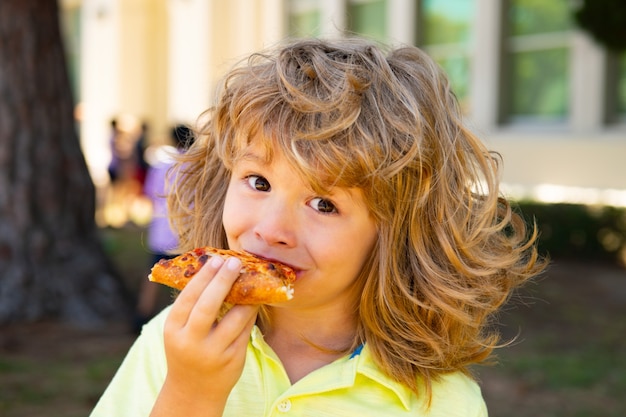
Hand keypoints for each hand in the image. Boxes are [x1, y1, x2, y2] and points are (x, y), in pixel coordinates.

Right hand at [150, 256, 258, 416]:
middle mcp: (191, 342)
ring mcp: (213, 352)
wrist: (193, 390)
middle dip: (223, 281)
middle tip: (234, 262)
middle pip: (208, 306)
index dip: (203, 277)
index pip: (188, 298)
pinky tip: (255, 299)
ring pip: (235, 318)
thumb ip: (192, 306)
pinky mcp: (233, 360)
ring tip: (250, 278)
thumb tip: (213, 269)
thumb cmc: (187, 348)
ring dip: (245, 296)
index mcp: (174, 330)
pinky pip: (246, 330)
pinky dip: (251, 312)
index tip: (216, 260)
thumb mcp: (180, 330)